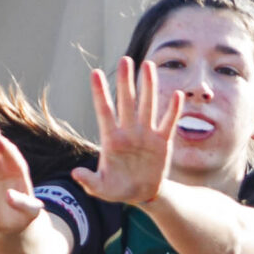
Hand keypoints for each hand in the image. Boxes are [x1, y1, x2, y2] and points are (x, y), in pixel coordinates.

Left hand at [70, 58, 179, 207]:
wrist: (142, 194)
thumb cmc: (118, 189)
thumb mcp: (102, 189)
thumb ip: (90, 182)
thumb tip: (75, 174)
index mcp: (112, 139)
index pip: (104, 111)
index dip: (100, 93)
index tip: (95, 72)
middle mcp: (129, 132)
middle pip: (127, 102)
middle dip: (126, 81)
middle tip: (126, 59)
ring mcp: (146, 135)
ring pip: (148, 106)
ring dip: (149, 86)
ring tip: (149, 65)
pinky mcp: (162, 142)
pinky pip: (168, 123)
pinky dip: (173, 111)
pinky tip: (177, 95)